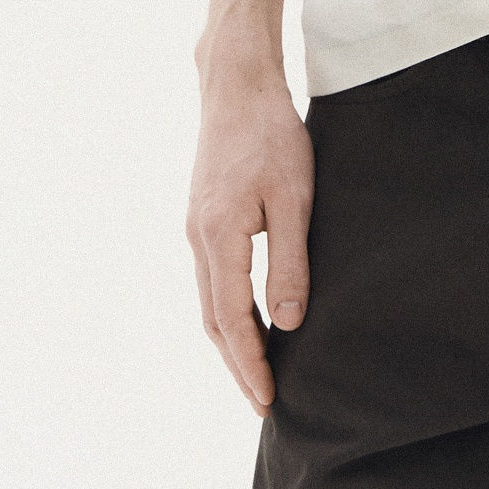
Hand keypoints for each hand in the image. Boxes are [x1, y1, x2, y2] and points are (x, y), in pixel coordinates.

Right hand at [186, 66, 314, 416]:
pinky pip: (211, 278)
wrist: (237, 86)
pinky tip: (246, 319)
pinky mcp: (201, 216)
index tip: (267, 401)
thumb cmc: (272, 134)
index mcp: (218, 238)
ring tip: (257, 372)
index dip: (250, 364)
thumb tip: (289, 323)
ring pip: (208, 302)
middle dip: (237, 364)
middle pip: (213, 321)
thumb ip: (289, 261)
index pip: (232, 321)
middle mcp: (197, 239)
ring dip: (230, 340)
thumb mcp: (293, 197)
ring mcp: (194, 228)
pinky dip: (226, 310)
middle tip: (262, 402)